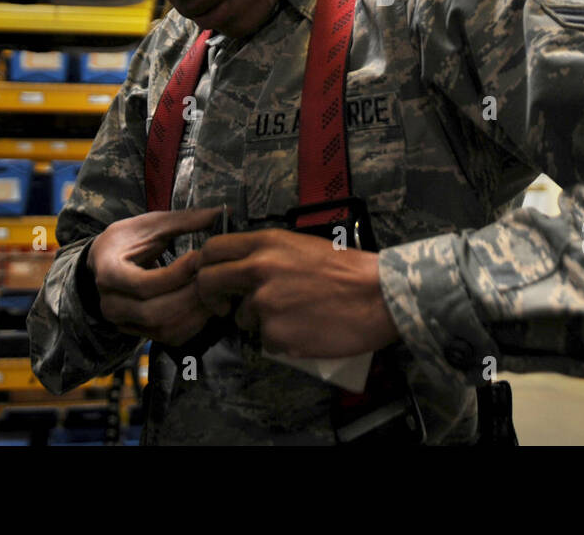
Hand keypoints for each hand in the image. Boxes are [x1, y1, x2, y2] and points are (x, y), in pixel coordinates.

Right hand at [87, 207, 222, 346]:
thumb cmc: (129, 239)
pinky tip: (208, 306)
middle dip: (189, 296)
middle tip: (213, 278)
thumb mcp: (151, 224)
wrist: (107, 261)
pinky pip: (169, 337)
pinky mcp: (140, 332)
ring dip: (195, 313)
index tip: (198, 258)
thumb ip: (183, 220)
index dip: (175, 275)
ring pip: (163, 329)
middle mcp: (111, 304)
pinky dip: (193, 324)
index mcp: (108, 273)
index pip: (143, 284)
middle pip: (154, 312)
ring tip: (216, 292)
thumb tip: (221, 212)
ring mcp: (124, 322)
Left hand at [195, 229, 399, 357]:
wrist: (377, 296)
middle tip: (224, 307)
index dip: (205, 266)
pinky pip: (267, 339)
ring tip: (294, 316)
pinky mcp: (275, 333)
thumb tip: (245, 270)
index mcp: (267, 243)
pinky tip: (306, 330)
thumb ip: (269, 255)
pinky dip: (282, 339)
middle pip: (208, 283)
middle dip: (212, 298)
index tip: (214, 278)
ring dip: (260, 321)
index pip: (212, 248)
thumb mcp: (302, 247)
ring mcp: (264, 304)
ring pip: (242, 318)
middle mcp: (258, 270)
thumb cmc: (347, 270)